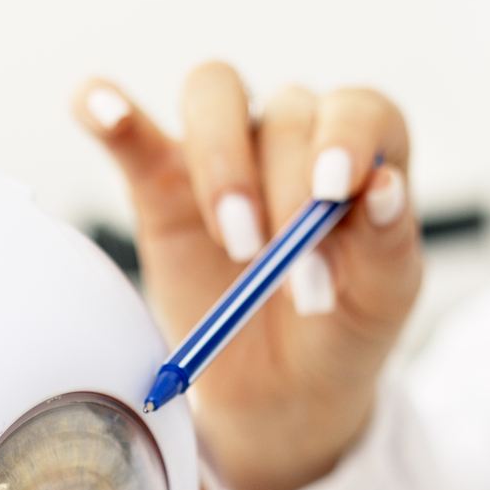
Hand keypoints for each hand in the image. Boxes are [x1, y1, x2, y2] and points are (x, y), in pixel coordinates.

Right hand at [74, 67, 422, 489]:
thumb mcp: (383, 302)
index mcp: (365, 153)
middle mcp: (295, 138)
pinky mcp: (161, 183)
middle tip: (284, 278)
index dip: (346, 138)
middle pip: (285, 115)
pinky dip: (108, 110)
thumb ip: (388, 244)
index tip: (331, 192)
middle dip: (285, 198)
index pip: (357, 111)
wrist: (285, 391)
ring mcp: (225, 155)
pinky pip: (130, 132)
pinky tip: (101, 109)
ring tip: (236, 244)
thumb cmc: (341, 332)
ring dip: (221, 164)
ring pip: (214, 98)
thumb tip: (385, 187)